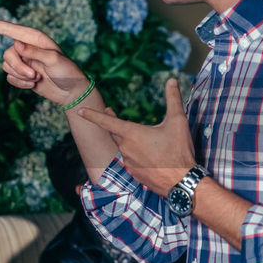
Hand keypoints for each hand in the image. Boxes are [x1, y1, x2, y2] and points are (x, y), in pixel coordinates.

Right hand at [0, 17, 88, 104]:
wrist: (71, 91)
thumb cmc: (67, 71)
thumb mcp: (54, 60)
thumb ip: (34, 52)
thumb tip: (16, 45)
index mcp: (34, 38)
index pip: (8, 29)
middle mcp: (26, 47)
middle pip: (7, 54)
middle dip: (18, 67)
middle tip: (34, 76)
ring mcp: (23, 61)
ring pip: (6, 66)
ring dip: (20, 76)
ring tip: (37, 80)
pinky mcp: (21, 74)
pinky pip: (9, 78)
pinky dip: (20, 84)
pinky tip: (33, 86)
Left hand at [77, 78, 196, 193]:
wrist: (182, 182)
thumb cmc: (179, 150)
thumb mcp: (178, 121)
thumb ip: (173, 99)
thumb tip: (172, 80)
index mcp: (132, 134)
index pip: (107, 122)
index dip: (92, 115)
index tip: (80, 110)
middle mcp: (126, 148)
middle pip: (114, 133)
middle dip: (111, 122)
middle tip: (111, 112)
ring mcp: (129, 163)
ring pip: (124, 148)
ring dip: (127, 141)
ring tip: (140, 137)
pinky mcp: (135, 174)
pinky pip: (130, 161)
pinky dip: (135, 155)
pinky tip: (147, 155)